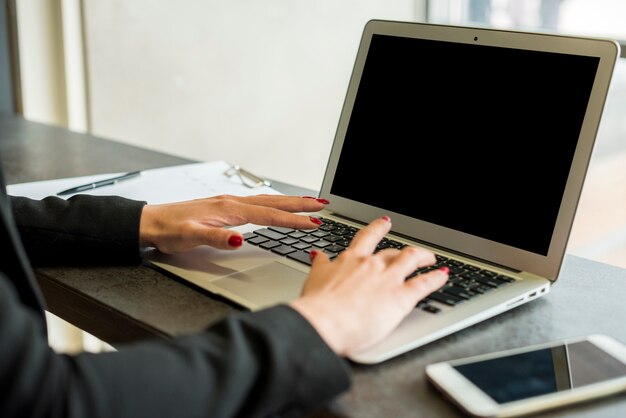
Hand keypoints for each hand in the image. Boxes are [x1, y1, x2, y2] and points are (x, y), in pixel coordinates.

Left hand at [139, 194, 326, 253]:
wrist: (151, 222)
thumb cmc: (169, 230)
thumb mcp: (190, 237)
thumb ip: (215, 237)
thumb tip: (239, 239)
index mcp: (229, 209)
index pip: (269, 214)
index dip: (292, 219)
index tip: (313, 222)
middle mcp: (232, 202)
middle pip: (273, 201)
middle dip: (300, 203)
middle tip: (323, 205)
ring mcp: (229, 203)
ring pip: (267, 201)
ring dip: (290, 201)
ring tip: (308, 203)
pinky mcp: (225, 208)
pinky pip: (258, 203)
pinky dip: (274, 203)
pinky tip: (277, 207)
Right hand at [290, 216, 448, 356]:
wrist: (323, 321)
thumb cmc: (317, 307)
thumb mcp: (314, 279)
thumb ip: (321, 266)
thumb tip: (318, 256)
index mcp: (350, 260)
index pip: (367, 237)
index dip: (378, 228)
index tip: (385, 223)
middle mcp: (371, 264)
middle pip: (393, 251)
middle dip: (404, 250)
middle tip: (412, 251)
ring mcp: (388, 278)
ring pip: (412, 259)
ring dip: (424, 257)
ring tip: (431, 259)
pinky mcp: (400, 297)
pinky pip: (424, 283)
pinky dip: (436, 278)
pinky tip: (443, 276)